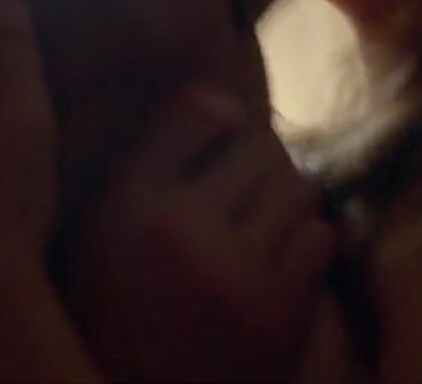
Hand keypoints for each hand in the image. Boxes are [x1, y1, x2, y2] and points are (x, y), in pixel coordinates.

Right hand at [67, 86, 336, 381]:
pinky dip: (307, 248)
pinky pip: (320, 237)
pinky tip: (281, 268)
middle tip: (248, 198)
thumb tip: (221, 100)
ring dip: (288, 205)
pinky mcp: (278, 309)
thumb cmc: (121, 321)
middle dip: (261, 168)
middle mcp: (177, 228)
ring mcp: (232, 269)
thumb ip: (147, 170)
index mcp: (125, 205)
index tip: (226, 138)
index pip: (199, 108)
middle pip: (261, 146)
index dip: (224, 116)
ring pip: (299, 187)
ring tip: (264, 231)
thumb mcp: (101, 238)